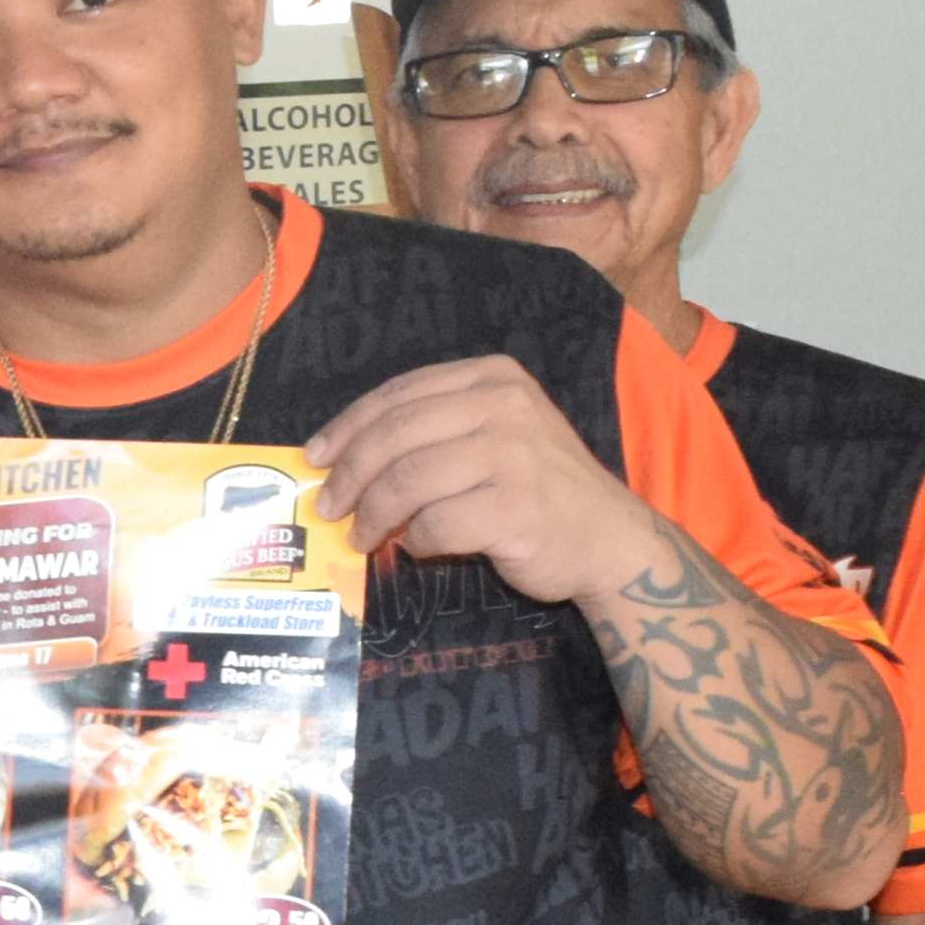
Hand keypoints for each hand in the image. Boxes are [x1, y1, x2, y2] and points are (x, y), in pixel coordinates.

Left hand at [302, 353, 663, 606]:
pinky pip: (436, 524)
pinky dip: (416, 541)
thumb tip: (342, 459)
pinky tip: (419, 547)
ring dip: (374, 515)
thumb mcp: (494, 435)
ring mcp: (514, 455)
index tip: (315, 457)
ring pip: (407, 481)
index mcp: (493, 378)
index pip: (398, 395)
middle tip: (329, 507)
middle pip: (394, 435)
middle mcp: (504, 406)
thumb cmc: (539, 489)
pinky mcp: (516, 507)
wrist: (609, 539)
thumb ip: (432, 433)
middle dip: (349, 474)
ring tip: (364, 536)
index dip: (347, 427)